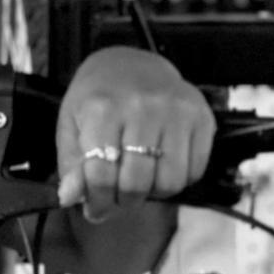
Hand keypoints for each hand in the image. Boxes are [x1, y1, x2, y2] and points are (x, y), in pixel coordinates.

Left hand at [54, 47, 213, 220]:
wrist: (130, 64)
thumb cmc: (97, 99)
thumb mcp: (71, 125)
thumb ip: (71, 164)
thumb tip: (71, 197)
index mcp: (102, 108)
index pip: (101, 174)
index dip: (97, 201)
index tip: (95, 210)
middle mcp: (143, 107)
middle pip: (137, 182)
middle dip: (124, 201)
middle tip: (118, 198)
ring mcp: (176, 111)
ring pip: (170, 181)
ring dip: (153, 193)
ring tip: (140, 181)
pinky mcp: (202, 117)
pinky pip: (194, 170)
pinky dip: (178, 180)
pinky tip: (161, 167)